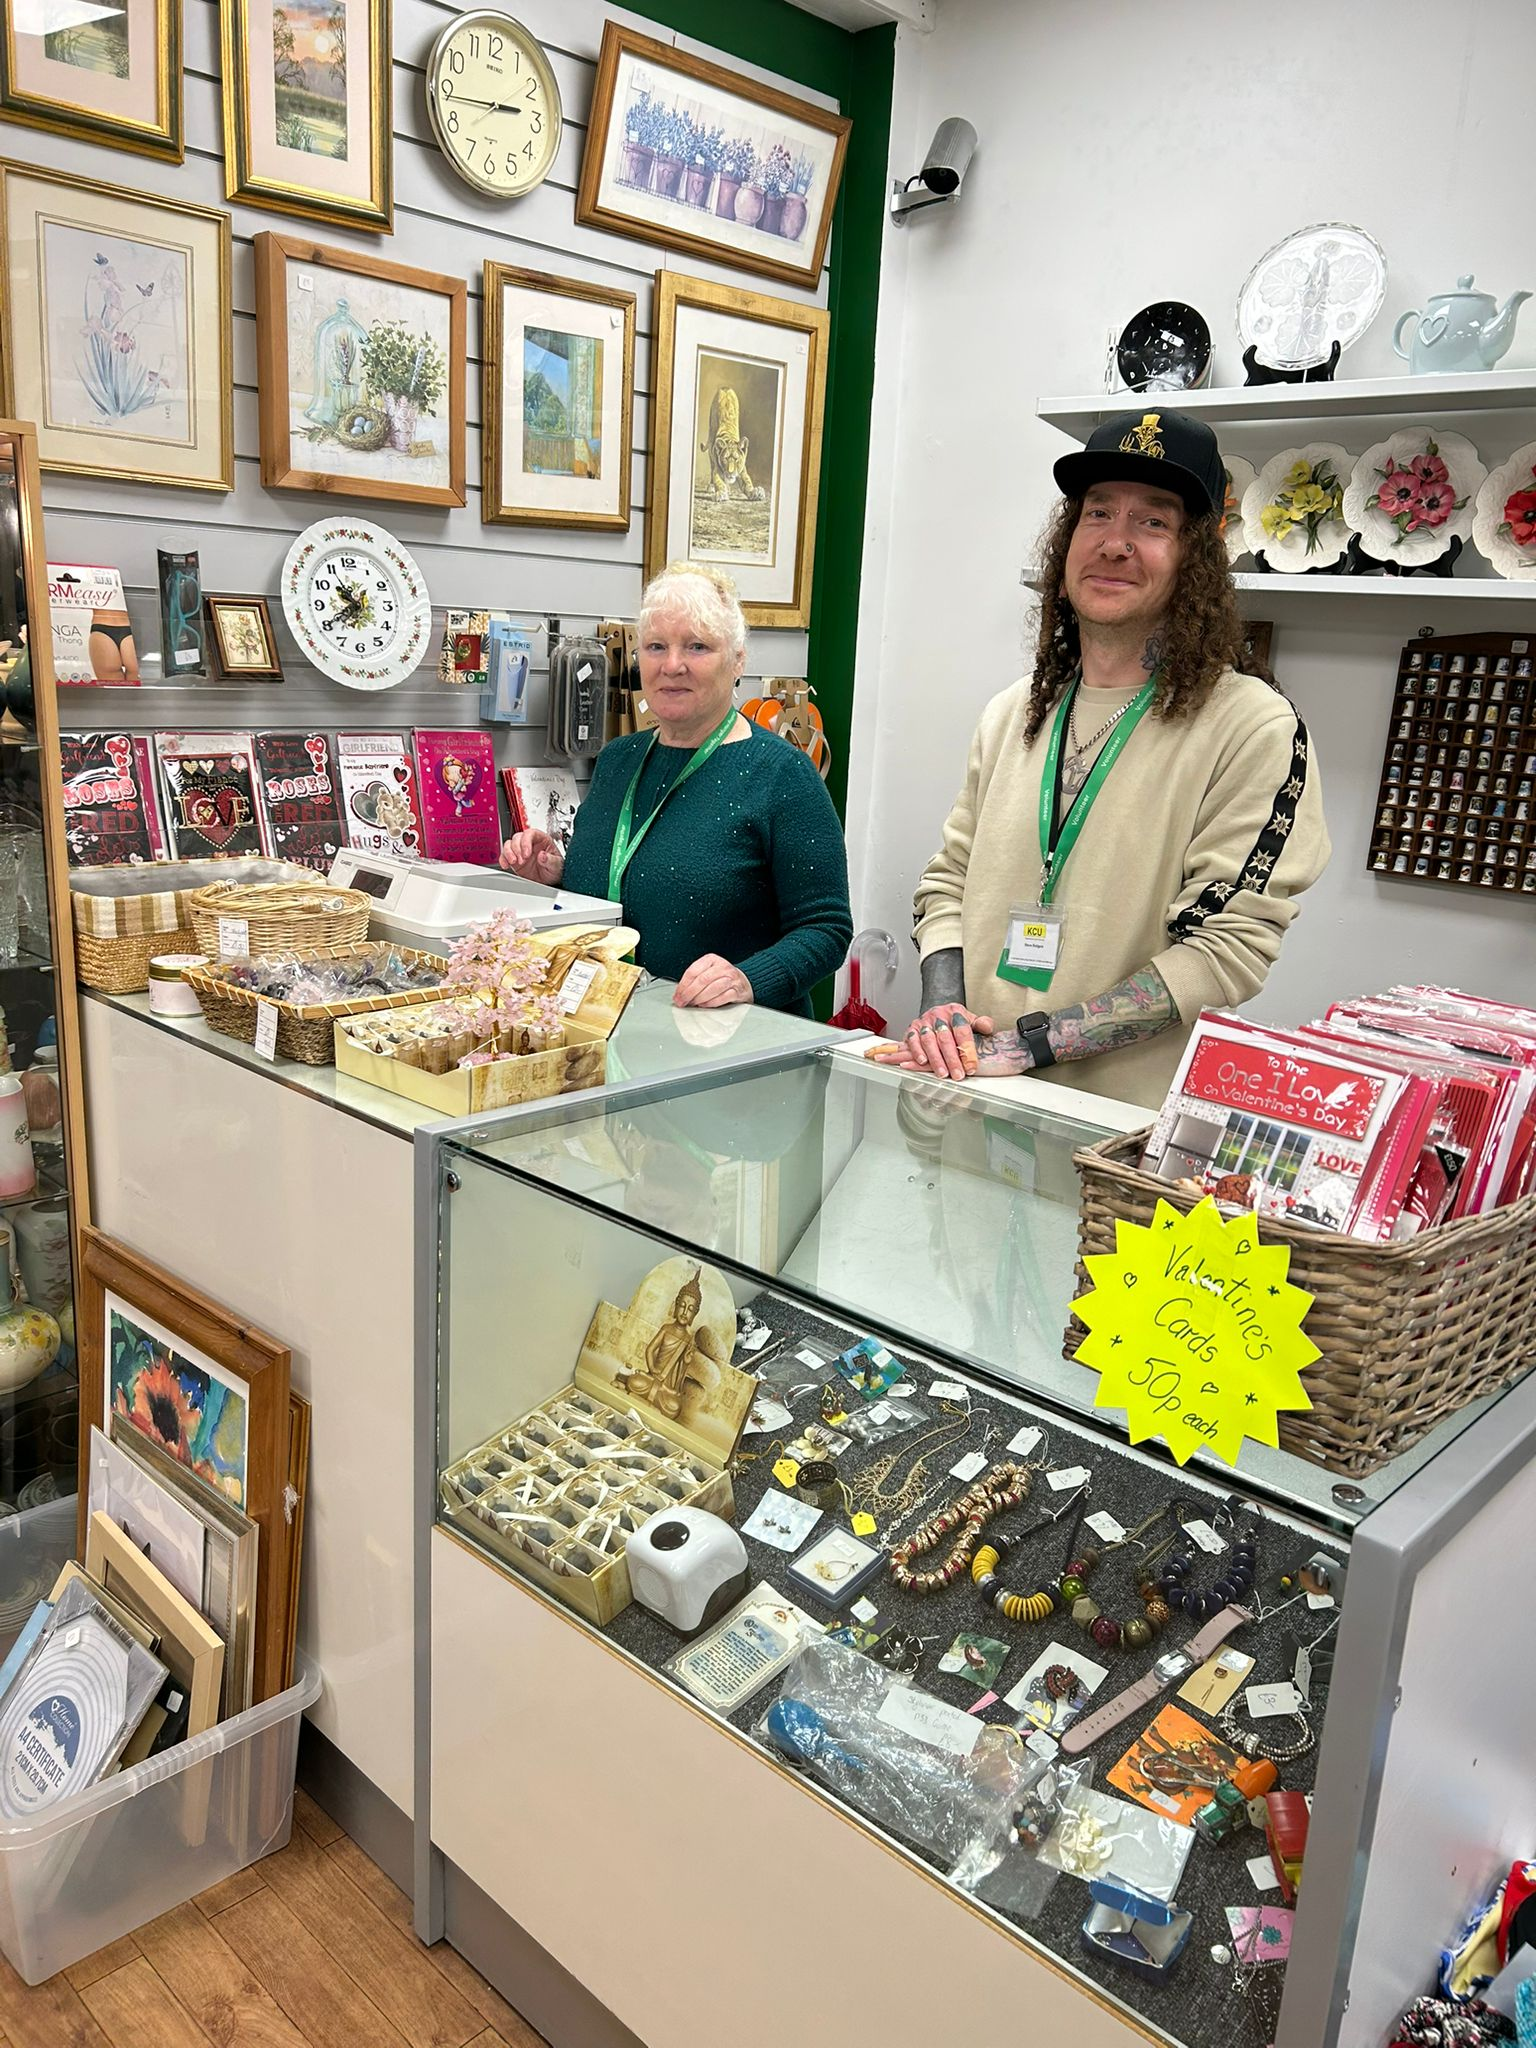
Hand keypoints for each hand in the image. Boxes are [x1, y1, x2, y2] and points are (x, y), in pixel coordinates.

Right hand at [499, 829, 563, 884]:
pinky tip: (506, 865)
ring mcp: (521, 851)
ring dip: (509, 853)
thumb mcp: (558, 866)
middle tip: (522, 861)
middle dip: (517, 849)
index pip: (531, 833)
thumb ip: (551, 860)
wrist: (551, 881)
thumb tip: (543, 855)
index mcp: (542, 840)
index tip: (526, 854)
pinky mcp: (514, 859)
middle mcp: (530, 843)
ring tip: (514, 862)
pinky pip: (504, 855)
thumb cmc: (556, 870)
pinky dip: (503, 859)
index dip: (526, 842)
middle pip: (518, 837)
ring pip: (509, 844)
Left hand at [673, 954, 751, 1008]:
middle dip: (689, 993)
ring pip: (712, 988)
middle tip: (682, 1002)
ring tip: (693, 1004)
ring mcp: (732, 978)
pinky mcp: (738, 991)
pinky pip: (722, 997)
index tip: (677, 995)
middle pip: (702, 980)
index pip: (693, 971)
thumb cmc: (721, 978)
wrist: (743, 982)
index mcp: (711, 959)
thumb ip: (695, 979)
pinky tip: (704, 1005)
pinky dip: (711, 1003)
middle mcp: (723, 967)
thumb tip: (679, 993)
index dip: (683, 985)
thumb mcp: (708, 971)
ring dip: (699, 998)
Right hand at [868, 1003, 994, 1079]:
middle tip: (958, 1074)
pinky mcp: (912, 1029)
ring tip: (942, 1073)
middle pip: (945, 1038)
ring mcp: (924, 1022)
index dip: (967, 1050)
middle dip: (952, 1059)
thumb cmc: (955, 1021)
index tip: (971, 1067)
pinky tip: (923, 1062)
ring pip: (929, 1041)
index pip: (962, 1031)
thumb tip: (988, 1028)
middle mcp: (938, 1016)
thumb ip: (982, 1024)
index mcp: (955, 1012)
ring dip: (935, 1059)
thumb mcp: (971, 1019)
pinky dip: (917, 1052)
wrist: (938, 1012)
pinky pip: (912, 1040)